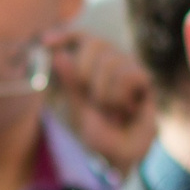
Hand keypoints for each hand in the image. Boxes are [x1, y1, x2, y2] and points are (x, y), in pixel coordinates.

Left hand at [48, 28, 154, 176]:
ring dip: (104, 93)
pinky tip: (125, 107)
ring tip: (108, 110)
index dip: (65, 35)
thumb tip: (59, 55)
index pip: (76, 37)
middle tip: (88, 98)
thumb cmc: (96, 133)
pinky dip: (121, 96)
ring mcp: (124, 66)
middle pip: (93, 42)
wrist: (122, 154)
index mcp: (83, 66)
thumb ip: (71, 83)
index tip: (47, 43)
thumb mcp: (77, 110)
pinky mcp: (142, 77)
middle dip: (84, 72)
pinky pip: (129, 74)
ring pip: (111, 60)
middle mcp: (103, 61)